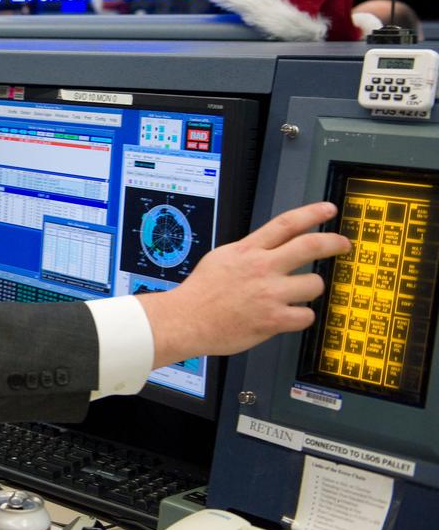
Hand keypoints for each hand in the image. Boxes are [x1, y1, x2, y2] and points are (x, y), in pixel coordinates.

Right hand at [138, 202, 348, 367]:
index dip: (312, 214)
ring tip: (297, 294)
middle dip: (335, 242)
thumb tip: (272, 247)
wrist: (186, 320)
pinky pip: (306, 316)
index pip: (286, 223)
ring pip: (314, 284)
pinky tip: (287, 316)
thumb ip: (250, 252)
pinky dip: (300, 317)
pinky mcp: (274, 319)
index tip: (328, 210)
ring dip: (311, 289)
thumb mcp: (222, 258)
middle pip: (310, 246)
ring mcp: (270, 293)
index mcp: (248, 250)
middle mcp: (262, 267)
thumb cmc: (201, 293)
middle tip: (343, 244)